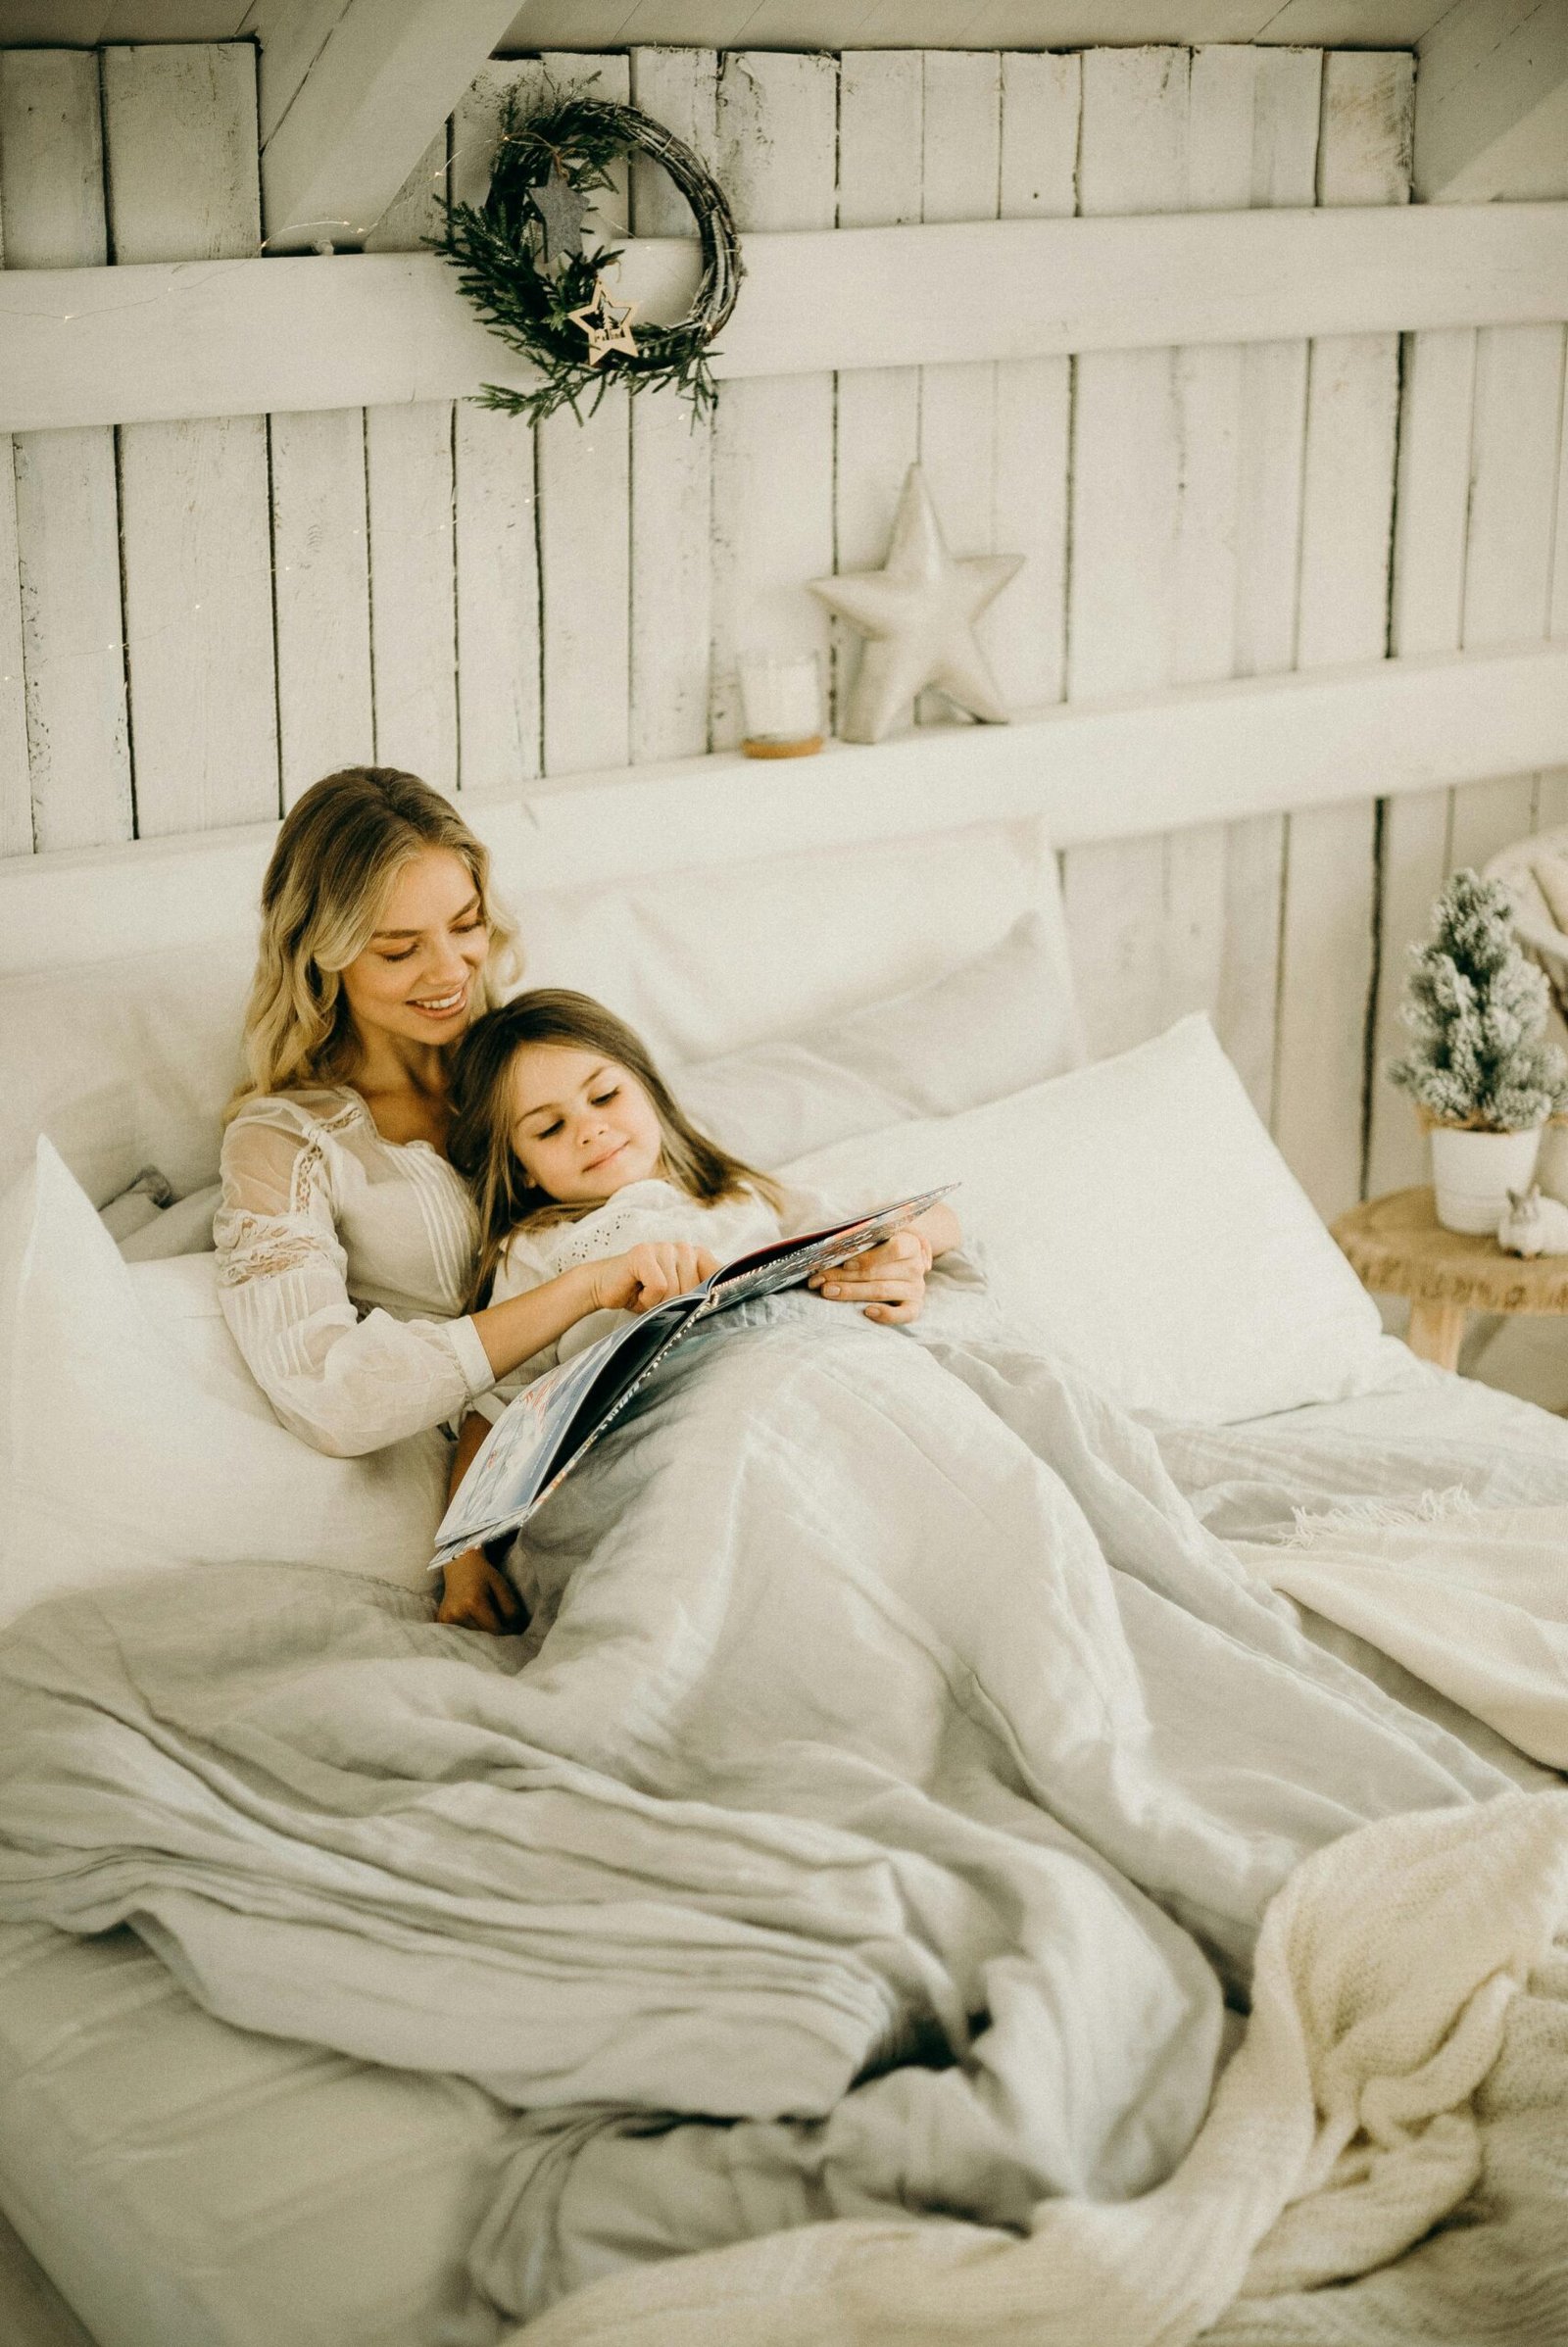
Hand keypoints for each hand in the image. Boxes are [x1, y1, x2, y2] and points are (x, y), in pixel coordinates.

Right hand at [436, 1547, 526, 1634]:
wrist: (459, 1564)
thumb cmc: (483, 1574)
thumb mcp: (502, 1586)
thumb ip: (510, 1609)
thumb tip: (513, 1631)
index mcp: (473, 1603)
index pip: (494, 1629)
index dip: (506, 1629)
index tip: (509, 1624)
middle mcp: (457, 1612)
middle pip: (483, 1634)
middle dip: (492, 1629)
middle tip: (495, 1616)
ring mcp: (447, 1617)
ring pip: (472, 1635)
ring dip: (481, 1629)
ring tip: (481, 1613)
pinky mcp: (441, 1620)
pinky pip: (461, 1631)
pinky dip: (469, 1627)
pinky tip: (470, 1614)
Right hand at [587, 1242, 717, 1314]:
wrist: (605, 1287)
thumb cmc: (644, 1294)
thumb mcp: (677, 1297)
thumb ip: (699, 1296)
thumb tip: (718, 1308)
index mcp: (697, 1256)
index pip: (721, 1276)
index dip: (714, 1297)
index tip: (706, 1308)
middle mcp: (684, 1248)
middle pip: (695, 1291)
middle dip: (676, 1305)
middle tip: (658, 1300)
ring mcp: (664, 1247)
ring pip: (676, 1291)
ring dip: (658, 1303)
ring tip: (646, 1295)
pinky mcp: (644, 1253)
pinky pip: (659, 1286)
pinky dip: (647, 1298)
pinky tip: (637, 1291)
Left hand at [808, 1228, 931, 1323]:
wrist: (901, 1263)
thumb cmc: (881, 1247)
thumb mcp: (876, 1238)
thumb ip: (860, 1240)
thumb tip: (828, 1249)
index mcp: (910, 1244)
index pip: (894, 1249)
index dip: (869, 1257)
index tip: (845, 1262)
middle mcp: (915, 1266)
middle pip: (878, 1273)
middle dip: (844, 1276)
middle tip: (820, 1279)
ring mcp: (916, 1287)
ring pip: (882, 1291)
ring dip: (852, 1292)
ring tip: (828, 1291)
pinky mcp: (914, 1306)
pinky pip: (905, 1314)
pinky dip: (887, 1315)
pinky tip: (867, 1312)